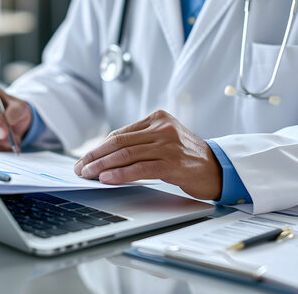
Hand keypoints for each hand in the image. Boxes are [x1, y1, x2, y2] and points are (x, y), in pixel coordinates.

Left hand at [74, 110, 221, 199]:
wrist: (217, 168)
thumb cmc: (186, 156)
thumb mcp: (164, 139)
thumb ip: (140, 142)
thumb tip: (104, 155)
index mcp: (157, 118)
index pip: (120, 134)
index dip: (98, 148)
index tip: (84, 159)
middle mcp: (162, 128)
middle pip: (119, 142)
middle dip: (95, 156)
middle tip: (80, 168)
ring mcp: (168, 145)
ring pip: (126, 155)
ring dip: (102, 166)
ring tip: (88, 175)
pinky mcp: (173, 163)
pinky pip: (140, 169)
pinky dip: (120, 174)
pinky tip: (107, 179)